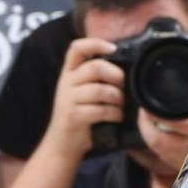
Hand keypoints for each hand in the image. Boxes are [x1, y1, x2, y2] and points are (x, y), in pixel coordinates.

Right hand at [40, 36, 124, 163]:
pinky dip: (114, 113)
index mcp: (69, 73)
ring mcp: (68, 100)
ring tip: (121, 105)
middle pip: (95, 67)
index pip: (77, 48)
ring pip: (100, 90)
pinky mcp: (73, 117)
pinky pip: (100, 110)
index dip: (96, 43)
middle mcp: (66, 83)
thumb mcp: (83, 92)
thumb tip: (125, 70)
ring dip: (117, 98)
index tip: (113, 48)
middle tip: (123, 85)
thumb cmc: (79, 115)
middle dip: (116, 75)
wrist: (62, 144)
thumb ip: (96, 78)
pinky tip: (117, 117)